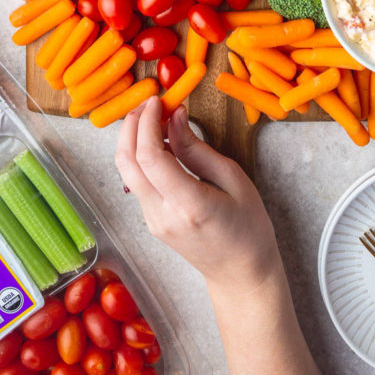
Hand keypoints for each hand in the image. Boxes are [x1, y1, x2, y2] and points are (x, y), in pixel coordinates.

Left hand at [116, 96, 277, 292]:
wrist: (241, 273)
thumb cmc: (248, 227)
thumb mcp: (233, 179)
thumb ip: (197, 149)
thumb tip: (175, 117)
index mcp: (189, 205)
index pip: (150, 157)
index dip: (147, 123)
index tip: (157, 101)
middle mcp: (163, 215)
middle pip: (127, 163)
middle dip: (131, 126)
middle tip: (148, 104)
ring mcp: (153, 222)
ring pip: (126, 172)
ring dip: (133, 140)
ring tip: (156, 119)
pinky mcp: (150, 222)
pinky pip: (137, 182)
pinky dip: (140, 156)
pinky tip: (159, 143)